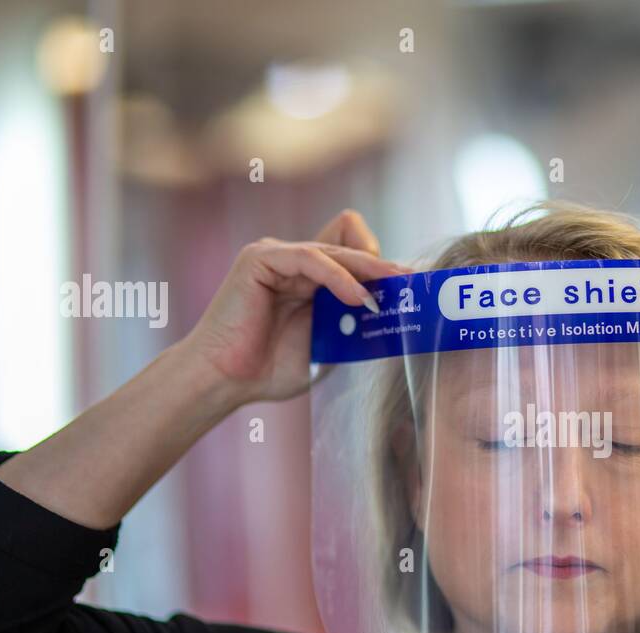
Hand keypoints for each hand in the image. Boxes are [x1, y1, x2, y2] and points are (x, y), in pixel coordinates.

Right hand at [180, 209, 409, 405]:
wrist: (225, 381)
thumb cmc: (268, 371)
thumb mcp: (326, 347)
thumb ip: (352, 328)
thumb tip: (394, 321)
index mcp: (308, 279)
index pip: (352, 253)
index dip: (379, 265)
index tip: (410, 287)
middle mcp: (293, 261)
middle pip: (349, 245)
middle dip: (384, 266)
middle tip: (414, 281)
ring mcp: (276, 256)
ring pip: (335, 249)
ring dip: (367, 270)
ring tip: (393, 288)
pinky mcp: (261, 258)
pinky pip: (310, 257)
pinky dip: (338, 276)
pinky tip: (357, 296)